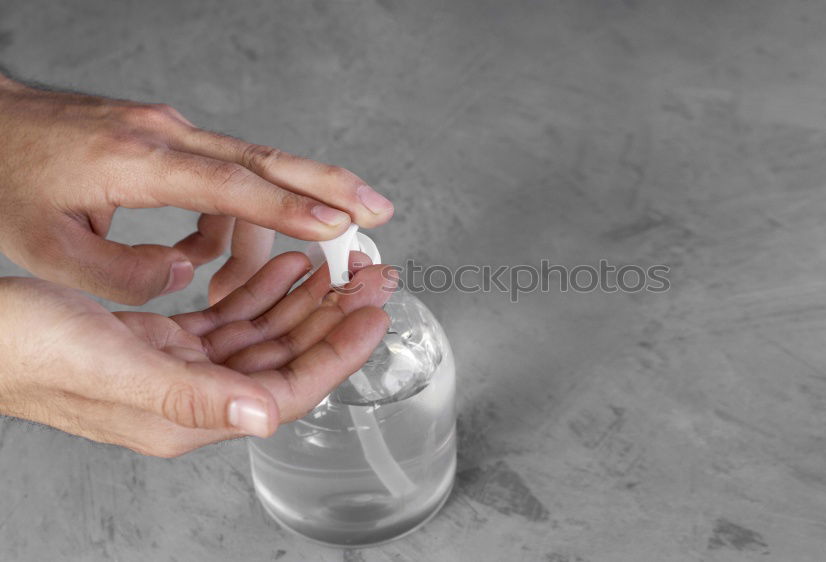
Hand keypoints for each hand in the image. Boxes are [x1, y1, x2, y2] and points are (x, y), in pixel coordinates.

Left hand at [0, 73, 393, 304]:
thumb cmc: (7, 177)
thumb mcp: (45, 248)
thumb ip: (123, 274)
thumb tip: (189, 273)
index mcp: (137, 162)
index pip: (234, 184)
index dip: (292, 207)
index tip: (341, 226)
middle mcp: (166, 138)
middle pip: (267, 158)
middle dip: (329, 185)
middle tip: (378, 212)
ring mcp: (170, 133)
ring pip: (252, 171)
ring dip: (276, 220)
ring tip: (268, 274)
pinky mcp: (168, 141)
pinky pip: (220, 179)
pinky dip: (230, 218)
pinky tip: (204, 253)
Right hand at [0, 251, 395, 456]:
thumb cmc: (30, 352)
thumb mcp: (115, 369)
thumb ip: (194, 396)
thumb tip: (266, 416)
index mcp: (190, 414)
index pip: (290, 389)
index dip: (338, 353)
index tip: (375, 315)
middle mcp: (193, 395)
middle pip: (286, 359)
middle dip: (332, 317)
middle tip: (371, 278)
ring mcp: (180, 367)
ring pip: (262, 334)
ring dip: (302, 300)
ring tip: (336, 266)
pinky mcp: (163, 342)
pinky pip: (228, 317)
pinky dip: (259, 290)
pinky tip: (281, 266)